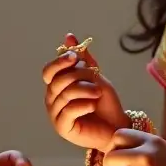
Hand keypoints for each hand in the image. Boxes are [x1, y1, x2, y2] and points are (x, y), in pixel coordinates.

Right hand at [43, 33, 126, 150]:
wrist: (117, 126)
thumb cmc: (105, 103)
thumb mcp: (94, 76)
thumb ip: (82, 59)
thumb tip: (68, 36)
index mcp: (56, 87)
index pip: (48, 71)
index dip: (59, 62)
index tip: (75, 56)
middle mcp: (52, 100)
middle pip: (57, 81)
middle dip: (78, 75)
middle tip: (95, 76)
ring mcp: (55, 115)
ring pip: (64, 95)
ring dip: (84, 89)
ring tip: (98, 91)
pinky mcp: (62, 128)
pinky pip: (68, 111)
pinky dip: (83, 105)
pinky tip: (93, 105)